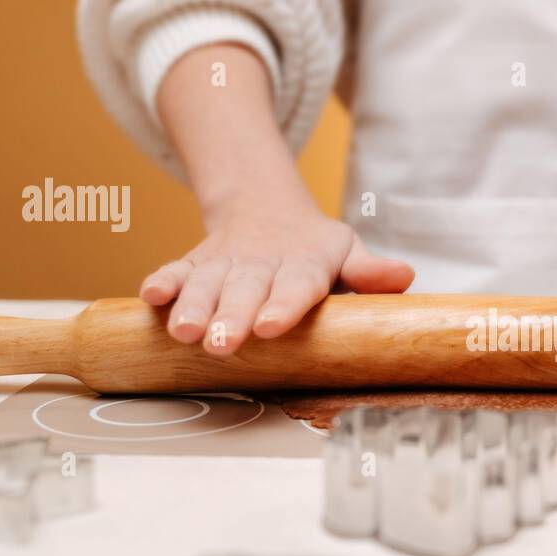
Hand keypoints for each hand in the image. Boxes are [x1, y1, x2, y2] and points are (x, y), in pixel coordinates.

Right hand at [139, 186, 413, 354]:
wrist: (268, 211)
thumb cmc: (316, 249)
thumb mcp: (346, 252)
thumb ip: (368, 271)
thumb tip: (405, 276)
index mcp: (305, 264)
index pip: (297, 287)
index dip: (284, 307)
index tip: (271, 328)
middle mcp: (262, 263)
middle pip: (247, 290)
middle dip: (232, 316)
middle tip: (222, 344)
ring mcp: (227, 263)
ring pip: (208, 283)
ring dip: (194, 305)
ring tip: (185, 332)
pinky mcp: (198, 262)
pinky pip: (178, 269)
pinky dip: (164, 281)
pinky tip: (151, 297)